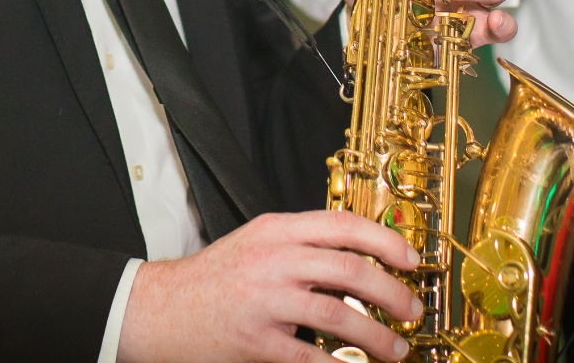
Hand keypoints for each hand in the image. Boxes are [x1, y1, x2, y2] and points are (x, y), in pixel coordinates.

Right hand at [116, 210, 422, 362]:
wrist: (161, 309)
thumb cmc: (213, 278)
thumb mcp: (255, 242)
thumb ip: (299, 242)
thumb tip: (357, 253)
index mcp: (275, 229)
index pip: (341, 224)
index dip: (384, 239)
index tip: (411, 259)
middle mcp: (273, 258)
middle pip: (349, 267)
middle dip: (391, 290)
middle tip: (412, 308)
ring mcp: (265, 300)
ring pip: (338, 313)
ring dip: (377, 334)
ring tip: (396, 348)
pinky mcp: (257, 341)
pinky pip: (311, 357)